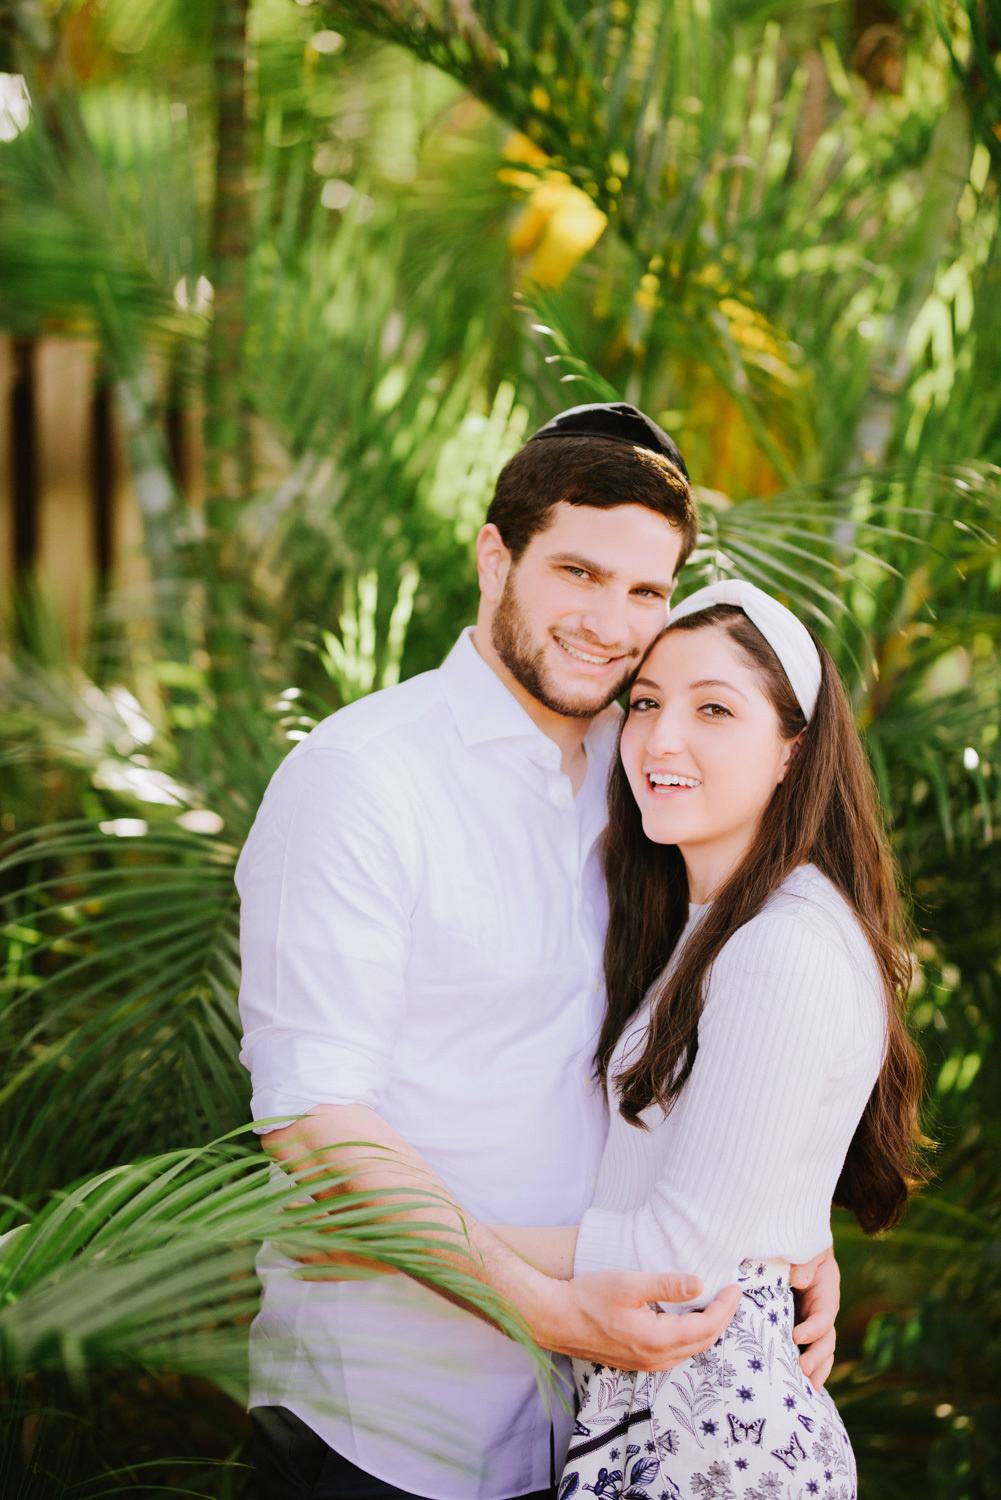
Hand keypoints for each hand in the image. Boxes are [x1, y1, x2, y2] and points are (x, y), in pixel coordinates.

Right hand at [537, 1270, 741, 1371]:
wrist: (555, 1319)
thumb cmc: (587, 1297)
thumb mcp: (628, 1283)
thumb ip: (666, 1285)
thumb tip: (700, 1283)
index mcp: (656, 1339)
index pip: (706, 1327)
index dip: (726, 1308)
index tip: (737, 1287)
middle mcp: (654, 1358)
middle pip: (703, 1342)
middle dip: (722, 1318)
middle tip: (732, 1295)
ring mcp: (645, 1363)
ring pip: (690, 1349)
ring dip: (707, 1328)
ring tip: (716, 1305)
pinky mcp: (636, 1361)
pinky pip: (674, 1352)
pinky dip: (690, 1336)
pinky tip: (687, 1319)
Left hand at [790, 1246, 839, 1389]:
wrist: (800, 1255)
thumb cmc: (804, 1250)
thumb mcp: (808, 1251)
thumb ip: (805, 1262)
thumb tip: (799, 1279)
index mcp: (826, 1296)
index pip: (824, 1317)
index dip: (813, 1329)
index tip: (796, 1337)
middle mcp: (823, 1316)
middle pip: (826, 1342)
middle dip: (815, 1358)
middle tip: (800, 1369)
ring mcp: (813, 1327)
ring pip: (821, 1354)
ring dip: (815, 1372)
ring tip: (804, 1390)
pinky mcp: (800, 1333)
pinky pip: (808, 1354)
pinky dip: (808, 1372)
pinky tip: (799, 1390)